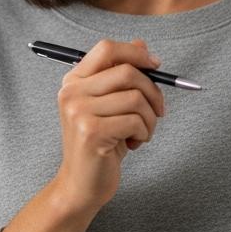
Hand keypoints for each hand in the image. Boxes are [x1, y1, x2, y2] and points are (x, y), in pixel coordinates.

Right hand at [50, 38, 165, 214]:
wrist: (81, 185)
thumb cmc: (101, 144)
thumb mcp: (111, 106)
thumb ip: (121, 76)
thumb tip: (142, 45)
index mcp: (74, 81)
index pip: (107, 49)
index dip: (136, 53)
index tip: (156, 66)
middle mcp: (72, 93)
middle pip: (127, 72)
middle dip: (153, 91)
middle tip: (158, 111)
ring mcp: (79, 112)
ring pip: (136, 98)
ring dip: (150, 118)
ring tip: (142, 132)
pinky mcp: (91, 132)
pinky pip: (135, 120)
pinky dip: (145, 133)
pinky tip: (135, 143)